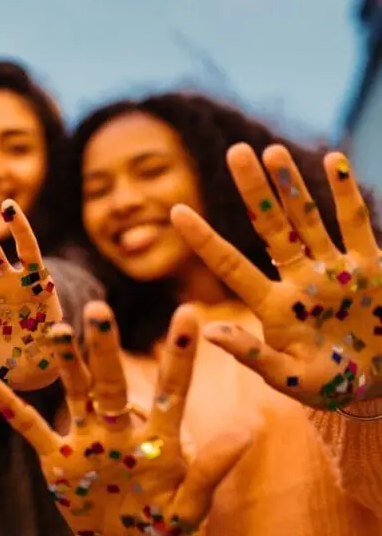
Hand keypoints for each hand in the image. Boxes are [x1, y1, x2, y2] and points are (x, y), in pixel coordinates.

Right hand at [0, 302, 251, 535]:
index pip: (172, 389)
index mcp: (158, 437)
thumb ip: (210, 470)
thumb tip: (247, 431)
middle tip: (100, 309)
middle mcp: (120, 427)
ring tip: (54, 328)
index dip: (179, 354)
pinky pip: (29, 427)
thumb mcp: (189, 506)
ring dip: (64, 363)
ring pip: (74, 392)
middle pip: (112, 382)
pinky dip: (9, 406)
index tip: (189, 312)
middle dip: (105, 349)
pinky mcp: (57, 458)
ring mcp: (86, 439)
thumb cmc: (161, 519)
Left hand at [172, 144, 381, 415]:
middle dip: (253, 191)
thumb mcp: (288, 378)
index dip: (203, 239)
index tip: (174, 211)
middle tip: (234, 152)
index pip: (229, 264)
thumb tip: (209, 332)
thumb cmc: (330, 386)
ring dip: (292, 183)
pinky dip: (344, 193)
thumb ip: (252, 355)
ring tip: (272, 149)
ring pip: (308, 217)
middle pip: (270, 227)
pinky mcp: (371, 266)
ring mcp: (334, 269)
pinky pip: (355, 222)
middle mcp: (299, 279)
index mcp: (272, 305)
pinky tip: (333, 159)